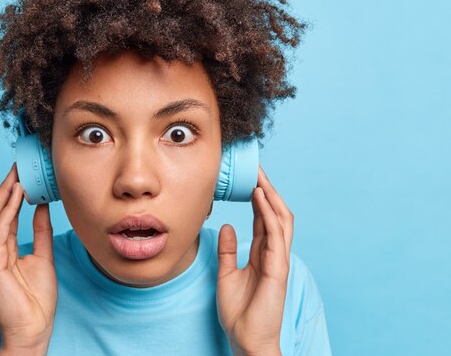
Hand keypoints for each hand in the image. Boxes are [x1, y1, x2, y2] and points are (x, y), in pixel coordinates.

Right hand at [0, 163, 56, 353]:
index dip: (11, 192)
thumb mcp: (43, 255)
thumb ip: (40, 230)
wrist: (33, 328)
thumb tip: (42, 206)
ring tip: (17, 175)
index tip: (23, 174)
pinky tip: (16, 196)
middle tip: (18, 167)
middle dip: (4, 187)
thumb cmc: (37, 298)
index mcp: (2, 248)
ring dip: (4, 194)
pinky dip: (6, 211)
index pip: (3, 213)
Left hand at [216, 165, 293, 355]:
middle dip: (267, 190)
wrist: (246, 338)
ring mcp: (278, 260)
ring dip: (270, 196)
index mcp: (263, 254)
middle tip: (256, 168)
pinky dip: (268, 213)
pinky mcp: (278, 268)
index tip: (249, 178)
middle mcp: (273, 253)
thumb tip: (225, 226)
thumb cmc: (239, 311)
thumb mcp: (226, 273)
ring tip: (259, 175)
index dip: (258, 197)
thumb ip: (227, 250)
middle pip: (275, 214)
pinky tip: (259, 198)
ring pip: (280, 219)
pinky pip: (276, 234)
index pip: (263, 219)